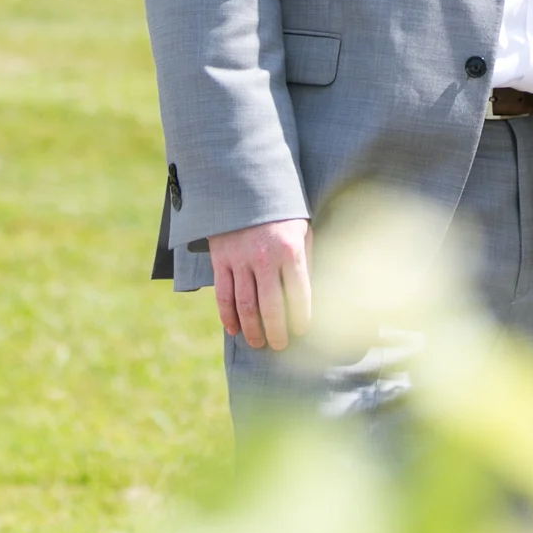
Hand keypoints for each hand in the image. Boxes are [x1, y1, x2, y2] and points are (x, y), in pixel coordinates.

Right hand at [206, 218, 312, 351]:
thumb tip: (312, 294)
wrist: (245, 187)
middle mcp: (265, 257)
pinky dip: (227, 315)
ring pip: (245, 305)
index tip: (301, 331)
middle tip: (279, 345)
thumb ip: (306, 260)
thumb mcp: (302, 230)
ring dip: (252, 329)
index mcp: (290, 250)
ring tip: (258, 342)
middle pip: (271, 307)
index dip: (301, 317)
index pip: (299, 294)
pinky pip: (223, 294)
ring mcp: (240, 259)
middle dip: (276, 331)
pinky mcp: (220, 259)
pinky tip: (234, 329)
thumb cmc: (281, 212)